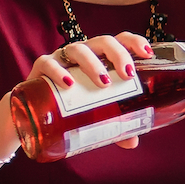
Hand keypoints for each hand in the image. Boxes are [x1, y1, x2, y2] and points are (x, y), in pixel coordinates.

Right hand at [27, 33, 154, 149]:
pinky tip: (68, 84)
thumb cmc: (74, 105)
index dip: (134, 42)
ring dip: (93, 64)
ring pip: (79, 49)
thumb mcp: (97, 114)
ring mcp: (62, 58)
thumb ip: (115, 126)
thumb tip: (132, 142)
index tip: (148, 53)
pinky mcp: (41, 68)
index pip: (120, 41)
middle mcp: (84, 54)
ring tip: (104, 83)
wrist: (36, 111)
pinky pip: (48, 64)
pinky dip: (58, 72)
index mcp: (102, 59)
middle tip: (127, 75)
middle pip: (102, 42)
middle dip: (117, 54)